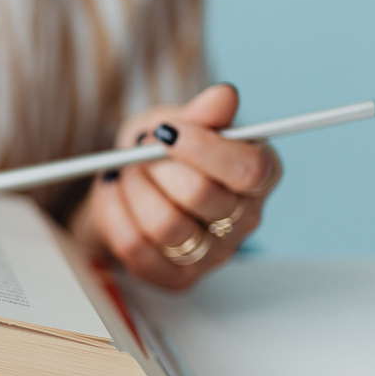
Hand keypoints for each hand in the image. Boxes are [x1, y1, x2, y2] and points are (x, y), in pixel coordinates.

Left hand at [70, 83, 282, 289]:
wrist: (130, 191)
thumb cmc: (162, 155)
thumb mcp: (178, 121)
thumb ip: (202, 113)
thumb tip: (223, 96)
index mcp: (259, 176)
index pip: (249, 170)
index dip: (204, 148)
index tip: (167, 130)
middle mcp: (245, 220)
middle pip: (201, 196)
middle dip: (157, 167)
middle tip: (137, 150)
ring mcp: (214, 255)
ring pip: (166, 225)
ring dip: (133, 190)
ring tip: (124, 172)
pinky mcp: (179, 279)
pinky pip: (137, 249)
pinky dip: (115, 216)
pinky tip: (114, 195)